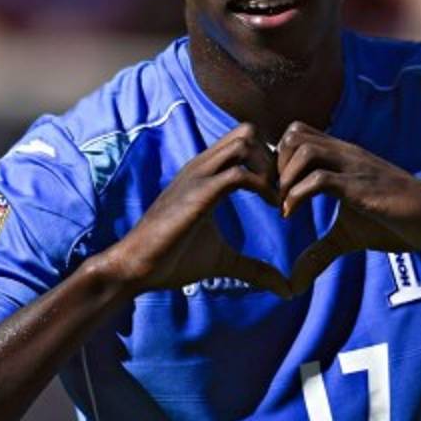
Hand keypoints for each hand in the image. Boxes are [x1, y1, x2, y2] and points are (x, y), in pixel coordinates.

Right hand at [104, 123, 291, 298]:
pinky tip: (273, 208)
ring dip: (271, 167)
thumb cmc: (173, 261)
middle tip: (285, 189)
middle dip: (274, 156)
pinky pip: (239, 174)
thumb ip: (253, 268)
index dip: (270, 159)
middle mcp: (201, 166)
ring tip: (278, 197)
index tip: (282, 190)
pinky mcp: (198, 194)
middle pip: (247, 131)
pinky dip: (264, 187)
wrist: (135, 268)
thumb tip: (285, 289)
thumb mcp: (222, 262)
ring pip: (245, 142)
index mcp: (204, 173)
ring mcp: (198, 176)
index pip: (243, 139)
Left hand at [276, 121, 420, 293]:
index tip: (273, 191)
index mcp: (341, 157)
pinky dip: (297, 196)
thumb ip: (320, 251)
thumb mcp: (349, 236)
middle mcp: (345, 154)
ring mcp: (354, 167)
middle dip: (275, 165)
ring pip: (304, 149)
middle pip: (294, 134)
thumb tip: (293, 281)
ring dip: (284, 178)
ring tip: (282, 205)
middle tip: (272, 197)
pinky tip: (291, 215)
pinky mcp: (361, 187)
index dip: (277, 159)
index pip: (297, 134)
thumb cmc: (394, 220)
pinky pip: (320, 179)